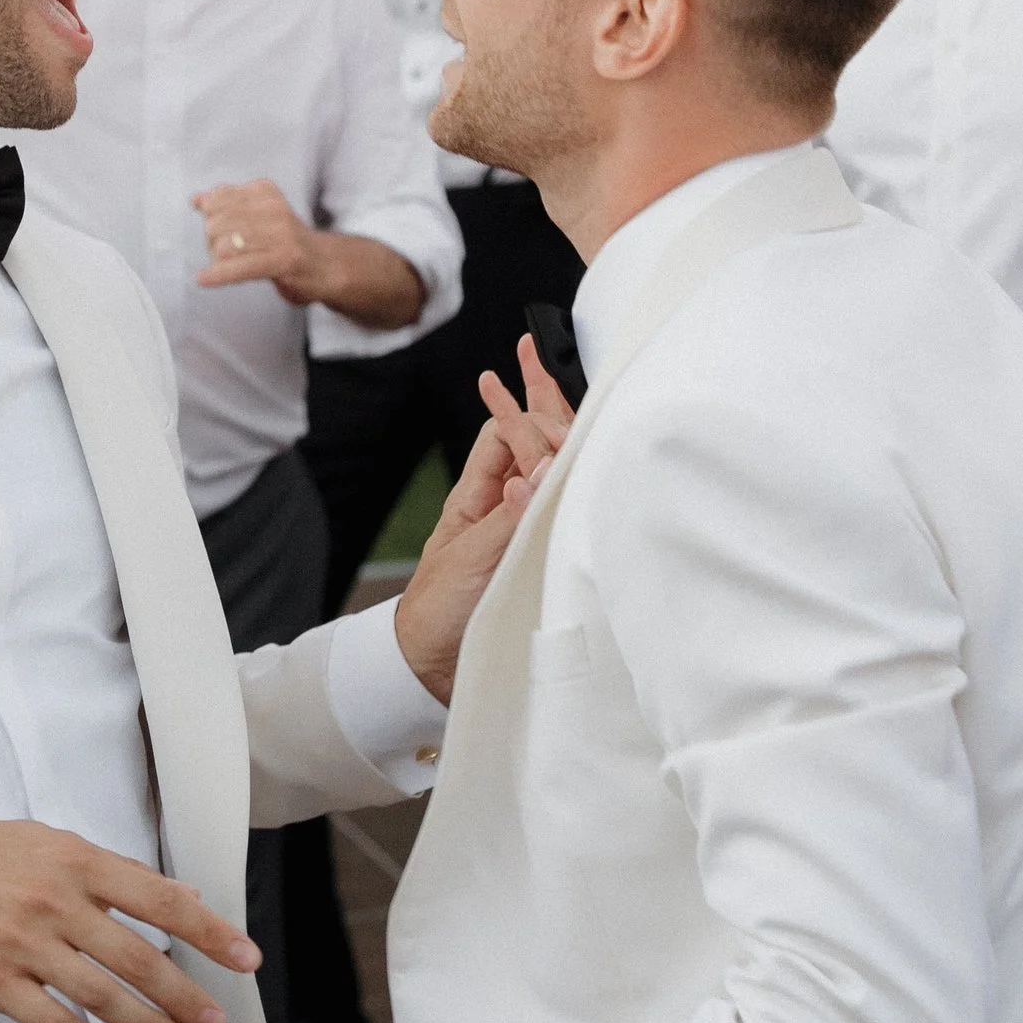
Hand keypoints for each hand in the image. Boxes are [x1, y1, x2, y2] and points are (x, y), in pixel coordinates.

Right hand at [0, 814, 258, 1022]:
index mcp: (78, 862)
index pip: (162, 899)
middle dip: (187, 998)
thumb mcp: (50, 842)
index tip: (245, 959)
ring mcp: (25, 945)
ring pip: (103, 998)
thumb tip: (178, 891)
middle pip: (140, 959)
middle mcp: (57, 902)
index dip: (211, 932)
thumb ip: (114, 871)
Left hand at [193, 178, 332, 305]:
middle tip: (229, 253)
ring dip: (219, 261)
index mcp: (264, 191)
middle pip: (215, 223)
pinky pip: (239, 267)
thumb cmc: (285, 242)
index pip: (216, 199)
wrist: (326, 265)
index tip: (223, 228)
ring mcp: (280, 234)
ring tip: (234, 266)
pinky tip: (203, 279)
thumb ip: (227, 205)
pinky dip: (218, 275)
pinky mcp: (283, 260)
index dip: (211, 217)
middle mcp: (273, 208)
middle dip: (212, 242)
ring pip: (223, 246)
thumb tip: (196, 199)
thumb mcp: (257, 215)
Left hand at [392, 332, 572, 701]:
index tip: (530, 358)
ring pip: (554, 479)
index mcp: (478, 499)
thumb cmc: (437, 612)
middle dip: (544, 404)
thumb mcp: (471, 556)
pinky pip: (564, 518)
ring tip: (577, 398)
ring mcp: (522, 534)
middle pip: (533, 448)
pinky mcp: (539, 563)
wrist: (430, 670)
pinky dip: (580, 493)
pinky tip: (593, 474)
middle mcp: (505, 510)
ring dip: (567, 442)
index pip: (506, 437)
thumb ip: (512, 513)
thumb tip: (547, 465)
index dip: (520, 402)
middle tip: (543, 352)